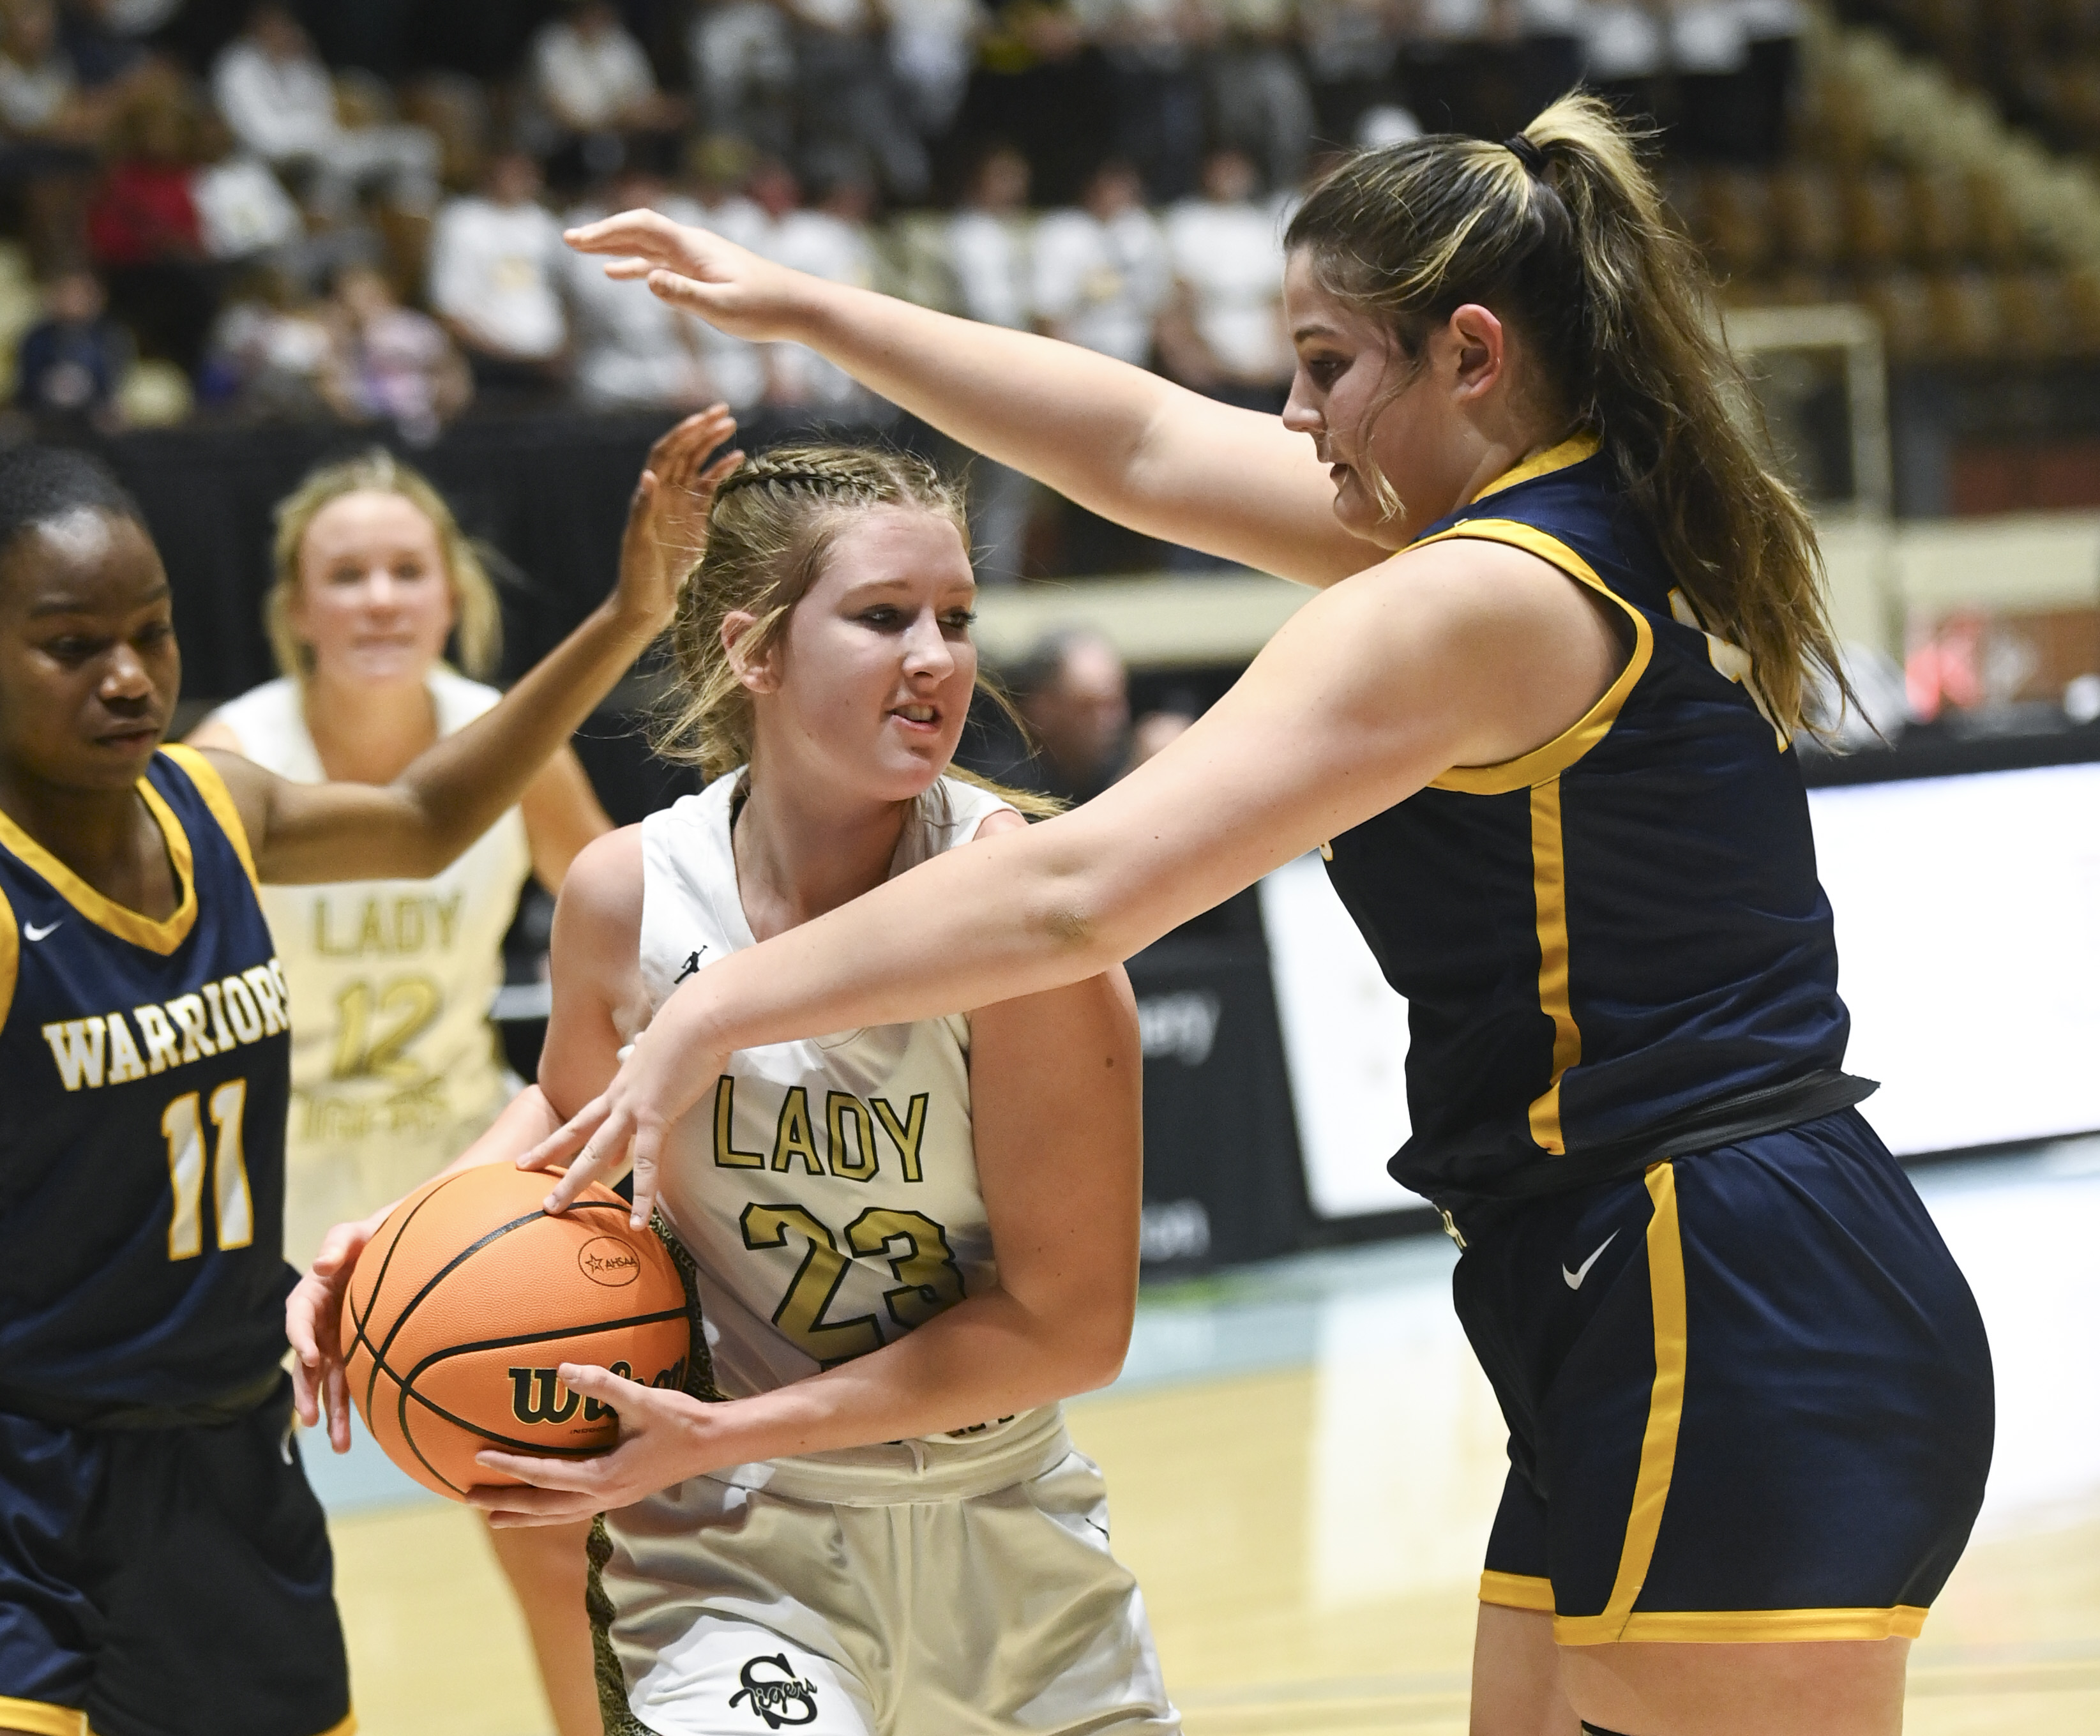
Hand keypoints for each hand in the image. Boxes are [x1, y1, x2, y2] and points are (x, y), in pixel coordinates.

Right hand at [287, 1203, 394, 1451]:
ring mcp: (334, 1342)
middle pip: (306, 1364)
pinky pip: (350, 1381)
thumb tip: (322, 1266)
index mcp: (310, 1295)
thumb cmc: (368, 1237)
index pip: (297, 1318)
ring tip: (340, 1445)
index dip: (300, 1338)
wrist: (391, 1248)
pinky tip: (359, 1433)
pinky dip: (351, 1406)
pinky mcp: (353, 1352)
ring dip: (331, 1414)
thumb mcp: (352, 1233)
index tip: (310, 1358)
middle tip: (309, 1420)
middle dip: (306, 1393)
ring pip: (328, 1383)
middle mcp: (317, 1325)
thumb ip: (337, 1245)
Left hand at [469, 1363, 710, 1525]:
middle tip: (468, 1498)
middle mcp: (603, 1496)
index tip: (480, 1458)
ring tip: (494, 1517)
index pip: (545, 1476)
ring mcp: (612, 1499)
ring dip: (524, 1515)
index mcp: (603, 1477)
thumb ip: (602, 1385)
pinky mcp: (620, 1494)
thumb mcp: (642, 1400)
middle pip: (543, 1507)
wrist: (713, 1444)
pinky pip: (573, 1509)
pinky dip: (550, 1511)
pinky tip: (544, 1505)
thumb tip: (562, 1370)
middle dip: (506, 1504)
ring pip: (557, 1515)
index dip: (510, 1468)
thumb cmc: (680, 1421)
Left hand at [518, 1019, 725, 1227]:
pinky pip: (646, 1165)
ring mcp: (633, 1108)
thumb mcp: (663, 1042)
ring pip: (595, 1152)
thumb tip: (647, 1040)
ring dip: (573, 1182)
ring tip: (552, 1209)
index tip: (558, 1154)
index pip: (591, 1114)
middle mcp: (621, 1096)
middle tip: (524, 1173)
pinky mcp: (656, 1116)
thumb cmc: (690, 1025)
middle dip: (550, 1155)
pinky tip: (639, 1222)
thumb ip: (651, 1050)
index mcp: (623, 1081)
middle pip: (578, 1133)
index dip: (572, 1136)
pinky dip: (642, 1196)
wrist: (698, 1018)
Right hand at [564, 208, 806, 342]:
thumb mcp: (724, 307)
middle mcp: (691, 246)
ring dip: (614, 245)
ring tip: (581, 250)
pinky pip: (659, 262)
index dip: (609, 230)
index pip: (643, 227)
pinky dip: (635, 264)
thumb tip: (649, 279)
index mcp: (693, 248)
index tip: (580, 240)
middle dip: (603, 233)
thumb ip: (686, 295)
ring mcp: (695, 258)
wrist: (797, 306)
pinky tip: (615, 273)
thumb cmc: (765, 308)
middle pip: (639, 230)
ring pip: (646, 244)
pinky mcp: (701, 272)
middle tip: (568, 240)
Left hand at [612, 404, 742, 635]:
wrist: (646, 604)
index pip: (666, 453)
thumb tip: (648, 476)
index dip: (683, 434)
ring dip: (712, 444)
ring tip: (730, 425)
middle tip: (724, 411)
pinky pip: (709, 487)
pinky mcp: (695, 519)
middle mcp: (664, 494)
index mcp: (650, 495)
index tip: (703, 419)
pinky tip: (738, 459)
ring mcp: (680, 505)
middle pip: (683, 451)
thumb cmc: (637, 576)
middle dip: (702, 429)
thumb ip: (643, 510)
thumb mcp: (638, 543)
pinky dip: (722, 471)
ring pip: (697, 464)